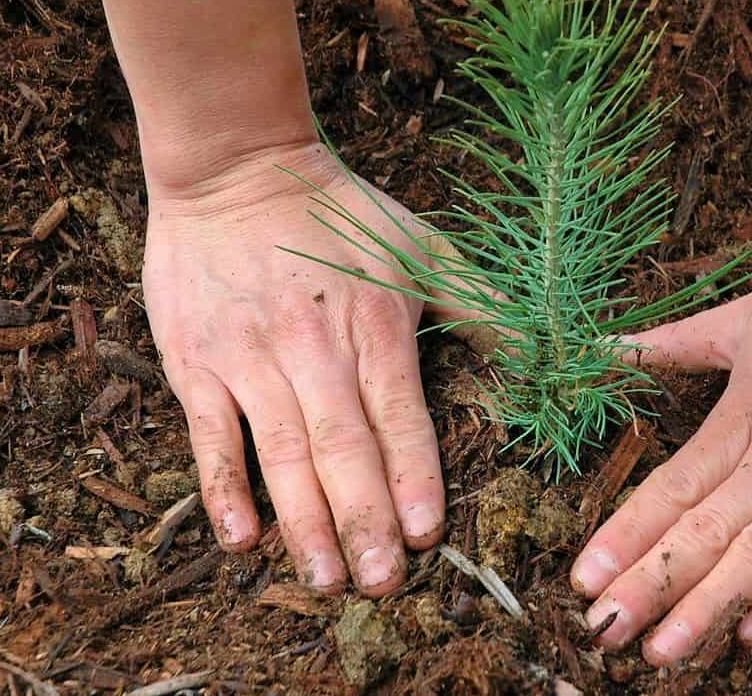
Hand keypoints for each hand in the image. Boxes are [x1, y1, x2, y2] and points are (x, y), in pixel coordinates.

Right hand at [142, 139, 445, 595]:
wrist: (235, 166)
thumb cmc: (340, 211)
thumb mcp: (423, 247)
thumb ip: (483, 305)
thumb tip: (553, 350)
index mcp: (375, 324)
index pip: (398, 414)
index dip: (413, 475)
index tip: (428, 533)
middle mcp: (313, 346)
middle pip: (342, 446)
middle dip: (364, 519)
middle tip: (382, 584)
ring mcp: (250, 356)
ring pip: (281, 452)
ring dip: (304, 521)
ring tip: (326, 579)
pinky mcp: (197, 361)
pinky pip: (210, 435)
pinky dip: (223, 488)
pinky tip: (242, 538)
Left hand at [571, 233, 751, 663]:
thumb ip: (678, 342)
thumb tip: (606, 348)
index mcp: (745, 414)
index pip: (672, 487)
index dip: (625, 536)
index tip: (582, 579)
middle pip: (704, 532)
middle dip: (650, 587)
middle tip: (603, 633)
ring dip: (707, 607)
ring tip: (662, 652)